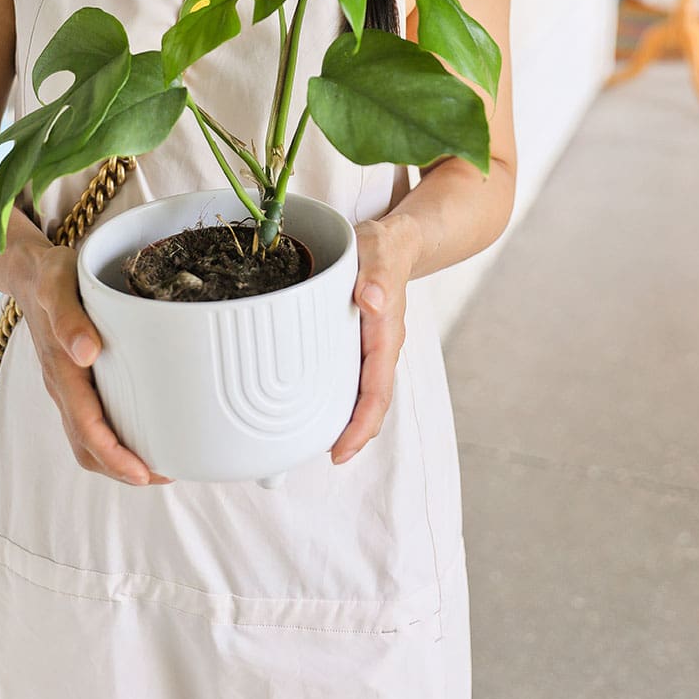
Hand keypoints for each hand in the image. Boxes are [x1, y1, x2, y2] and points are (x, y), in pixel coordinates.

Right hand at [17, 244, 172, 486]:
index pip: (87, 429)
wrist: (31, 272)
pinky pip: (92, 419)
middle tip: (165, 474)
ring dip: (119, 458)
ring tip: (159, 462)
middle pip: (88, 446)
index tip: (145, 474)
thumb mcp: (59, 286)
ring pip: (89, 437)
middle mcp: (63, 386)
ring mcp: (68, 386)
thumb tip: (86, 352)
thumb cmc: (50, 277)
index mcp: (61, 371)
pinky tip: (141, 429)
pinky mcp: (77, 379)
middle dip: (122, 469)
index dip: (115, 457)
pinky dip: (115, 436)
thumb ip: (69, 317)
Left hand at [329, 213, 418, 464]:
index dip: (360, 426)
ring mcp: (366, 347)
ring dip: (338, 418)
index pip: (376, 392)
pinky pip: (343, 374)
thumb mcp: (381, 250)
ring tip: (304, 439)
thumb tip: (372, 301)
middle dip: (348, 435)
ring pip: (355, 392)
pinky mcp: (353, 340)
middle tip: (316, 457)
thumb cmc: (386, 246)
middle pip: (367, 403)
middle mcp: (378, 348)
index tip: (339, 452)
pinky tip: (305, 400)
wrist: (394, 241)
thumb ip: (378, 274)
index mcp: (386, 335)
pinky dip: (329, 393)